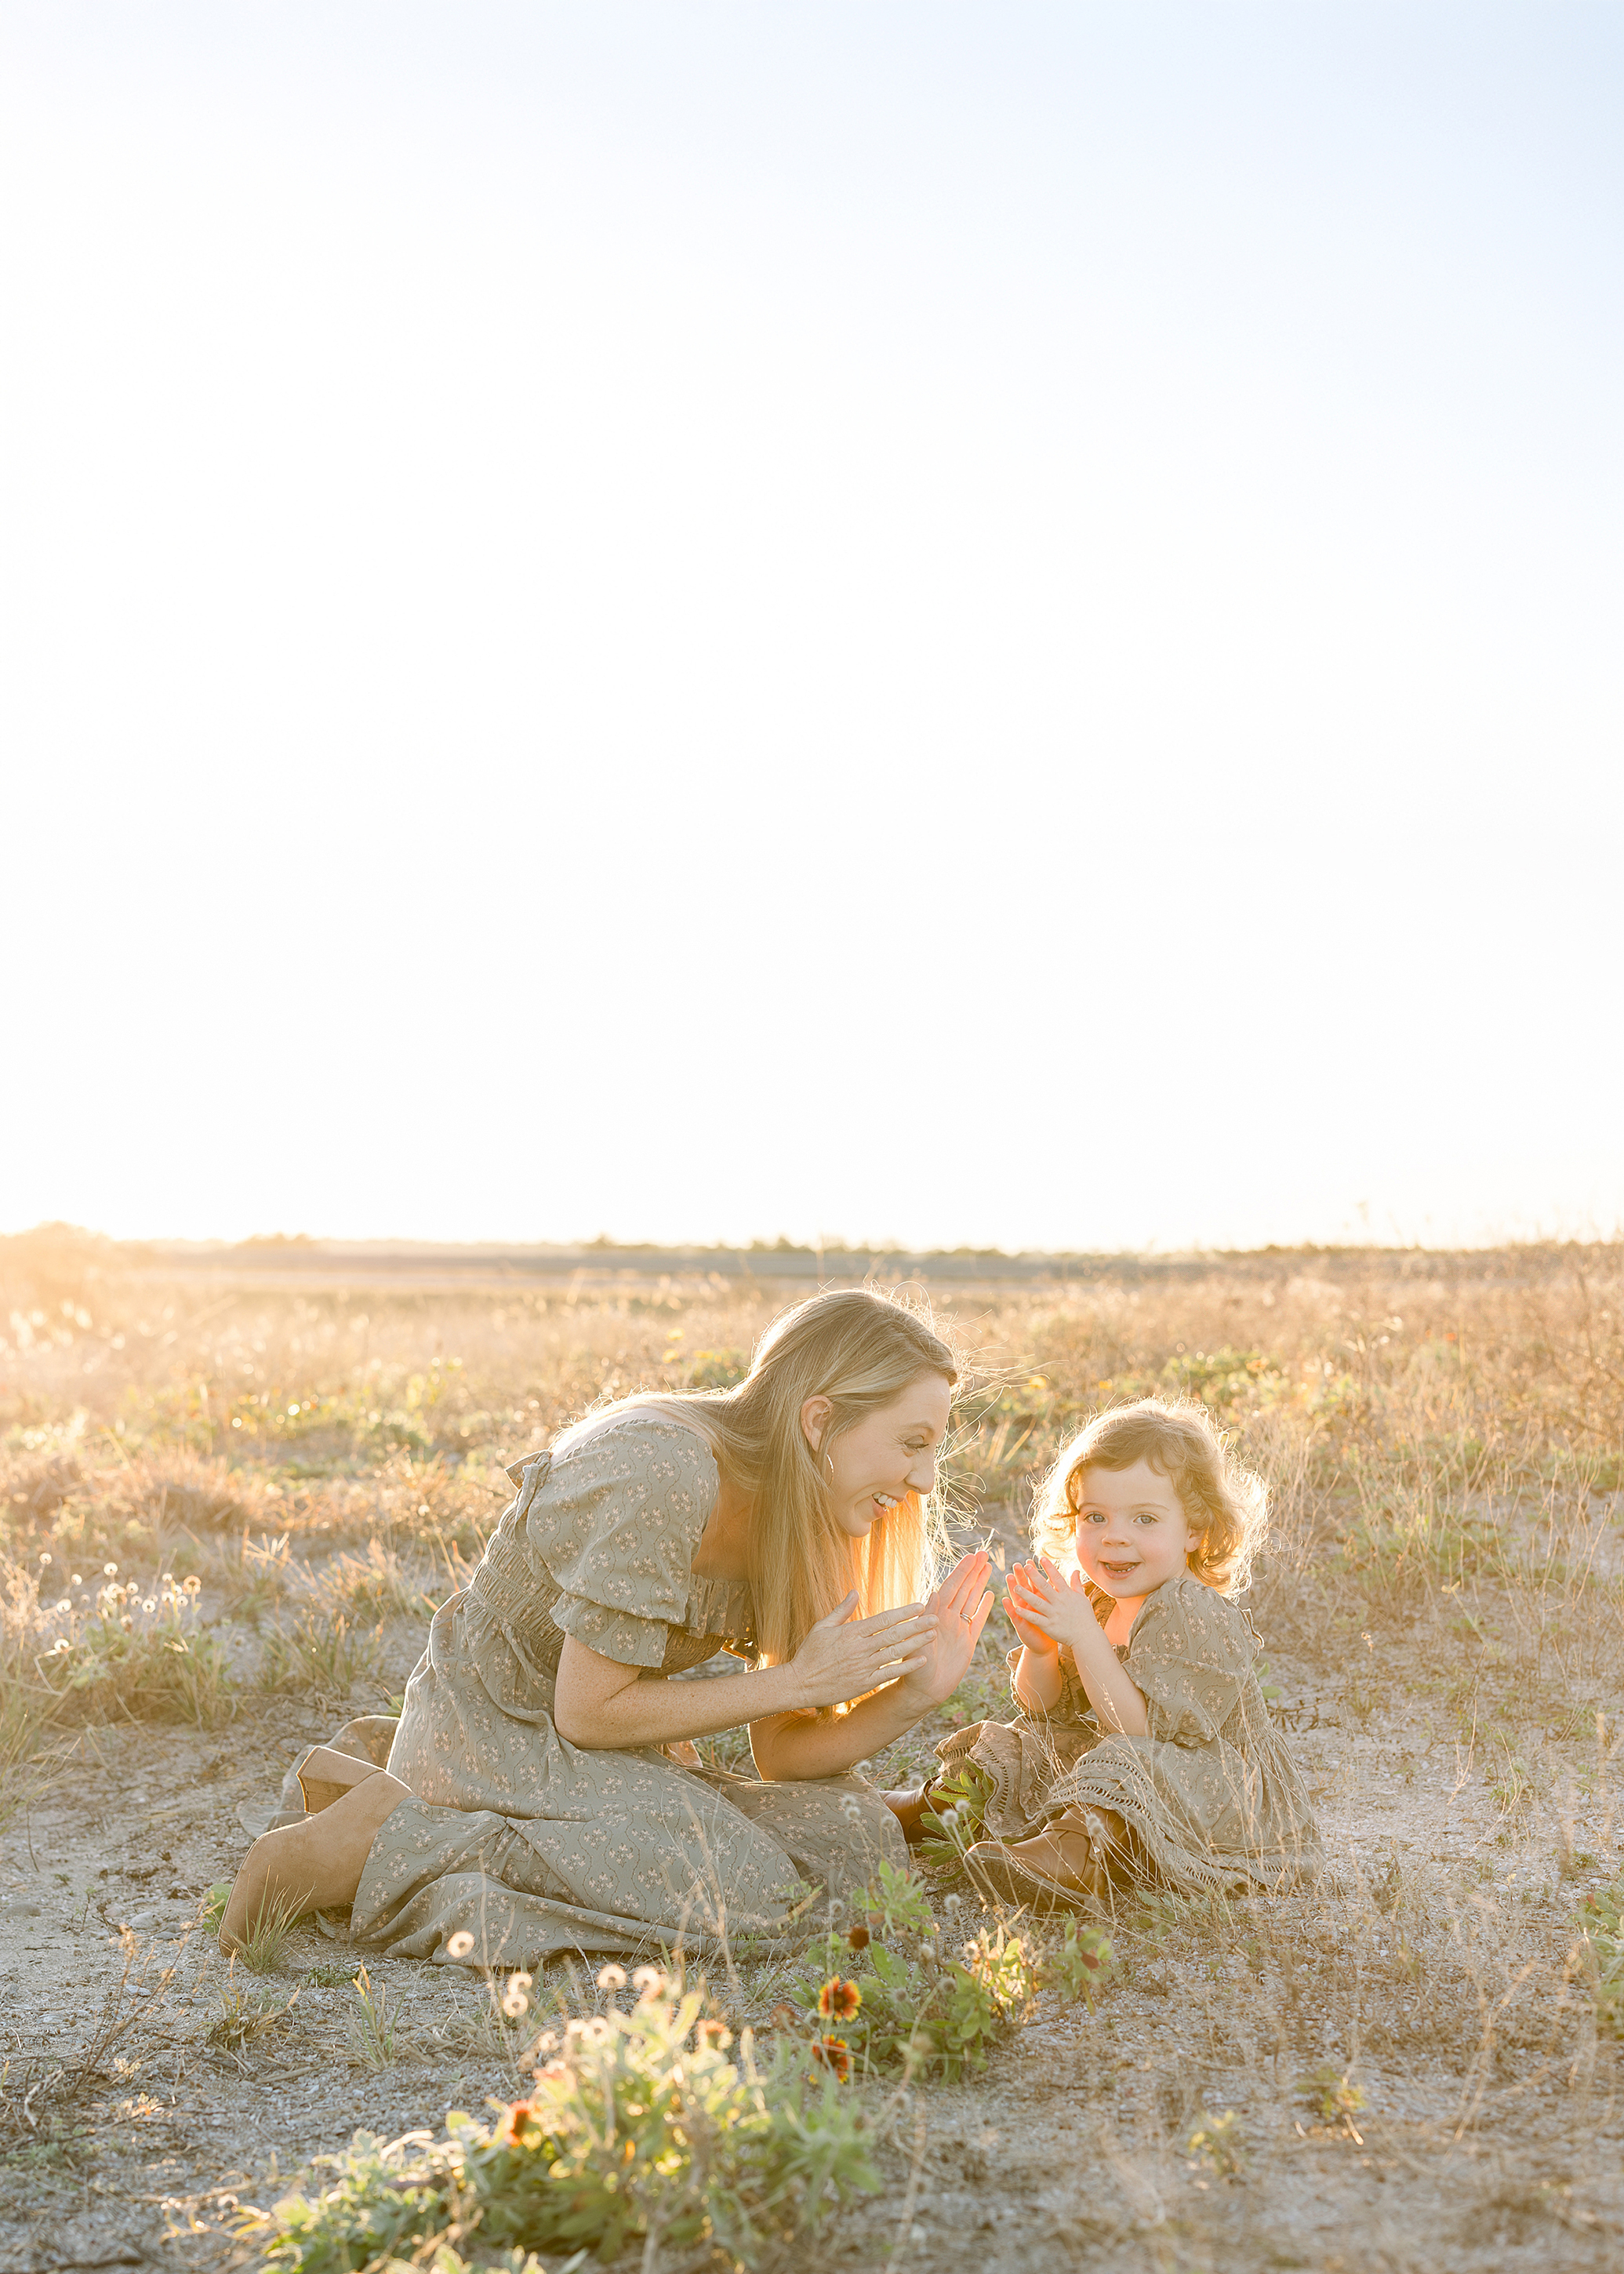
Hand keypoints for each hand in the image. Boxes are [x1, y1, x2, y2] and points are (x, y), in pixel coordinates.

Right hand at [788, 1595, 935, 1710]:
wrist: (800, 1683)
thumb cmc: (809, 1653)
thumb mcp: (822, 1626)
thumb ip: (842, 1610)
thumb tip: (854, 1591)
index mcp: (852, 1632)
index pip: (884, 1619)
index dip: (904, 1612)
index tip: (921, 1606)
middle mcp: (860, 1648)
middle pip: (894, 1634)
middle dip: (917, 1625)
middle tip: (936, 1618)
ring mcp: (864, 1666)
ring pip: (896, 1652)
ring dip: (917, 1643)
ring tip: (933, 1636)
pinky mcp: (865, 1682)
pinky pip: (890, 1673)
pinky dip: (907, 1666)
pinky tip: (921, 1660)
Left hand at [895, 1550, 993, 1710]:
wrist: (924, 1691)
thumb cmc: (914, 1669)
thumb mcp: (916, 1642)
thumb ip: (925, 1620)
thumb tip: (933, 1594)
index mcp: (935, 1615)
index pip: (950, 1588)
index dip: (961, 1572)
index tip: (971, 1557)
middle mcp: (947, 1618)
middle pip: (963, 1589)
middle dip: (973, 1571)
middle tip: (983, 1553)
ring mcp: (958, 1628)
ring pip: (971, 1601)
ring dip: (979, 1584)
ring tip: (988, 1567)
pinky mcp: (968, 1642)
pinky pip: (978, 1621)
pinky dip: (985, 1608)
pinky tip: (991, 1595)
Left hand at [1005, 1556, 1096, 1654]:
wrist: (1086, 1637)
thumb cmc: (1085, 1616)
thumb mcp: (1082, 1598)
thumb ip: (1076, 1583)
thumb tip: (1075, 1570)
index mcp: (1067, 1594)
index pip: (1057, 1578)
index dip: (1049, 1567)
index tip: (1041, 1558)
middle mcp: (1059, 1602)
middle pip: (1045, 1587)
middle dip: (1034, 1576)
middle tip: (1025, 1566)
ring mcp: (1054, 1614)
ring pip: (1037, 1602)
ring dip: (1026, 1594)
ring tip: (1016, 1587)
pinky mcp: (1049, 1625)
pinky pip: (1036, 1618)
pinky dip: (1026, 1614)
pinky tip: (1016, 1608)